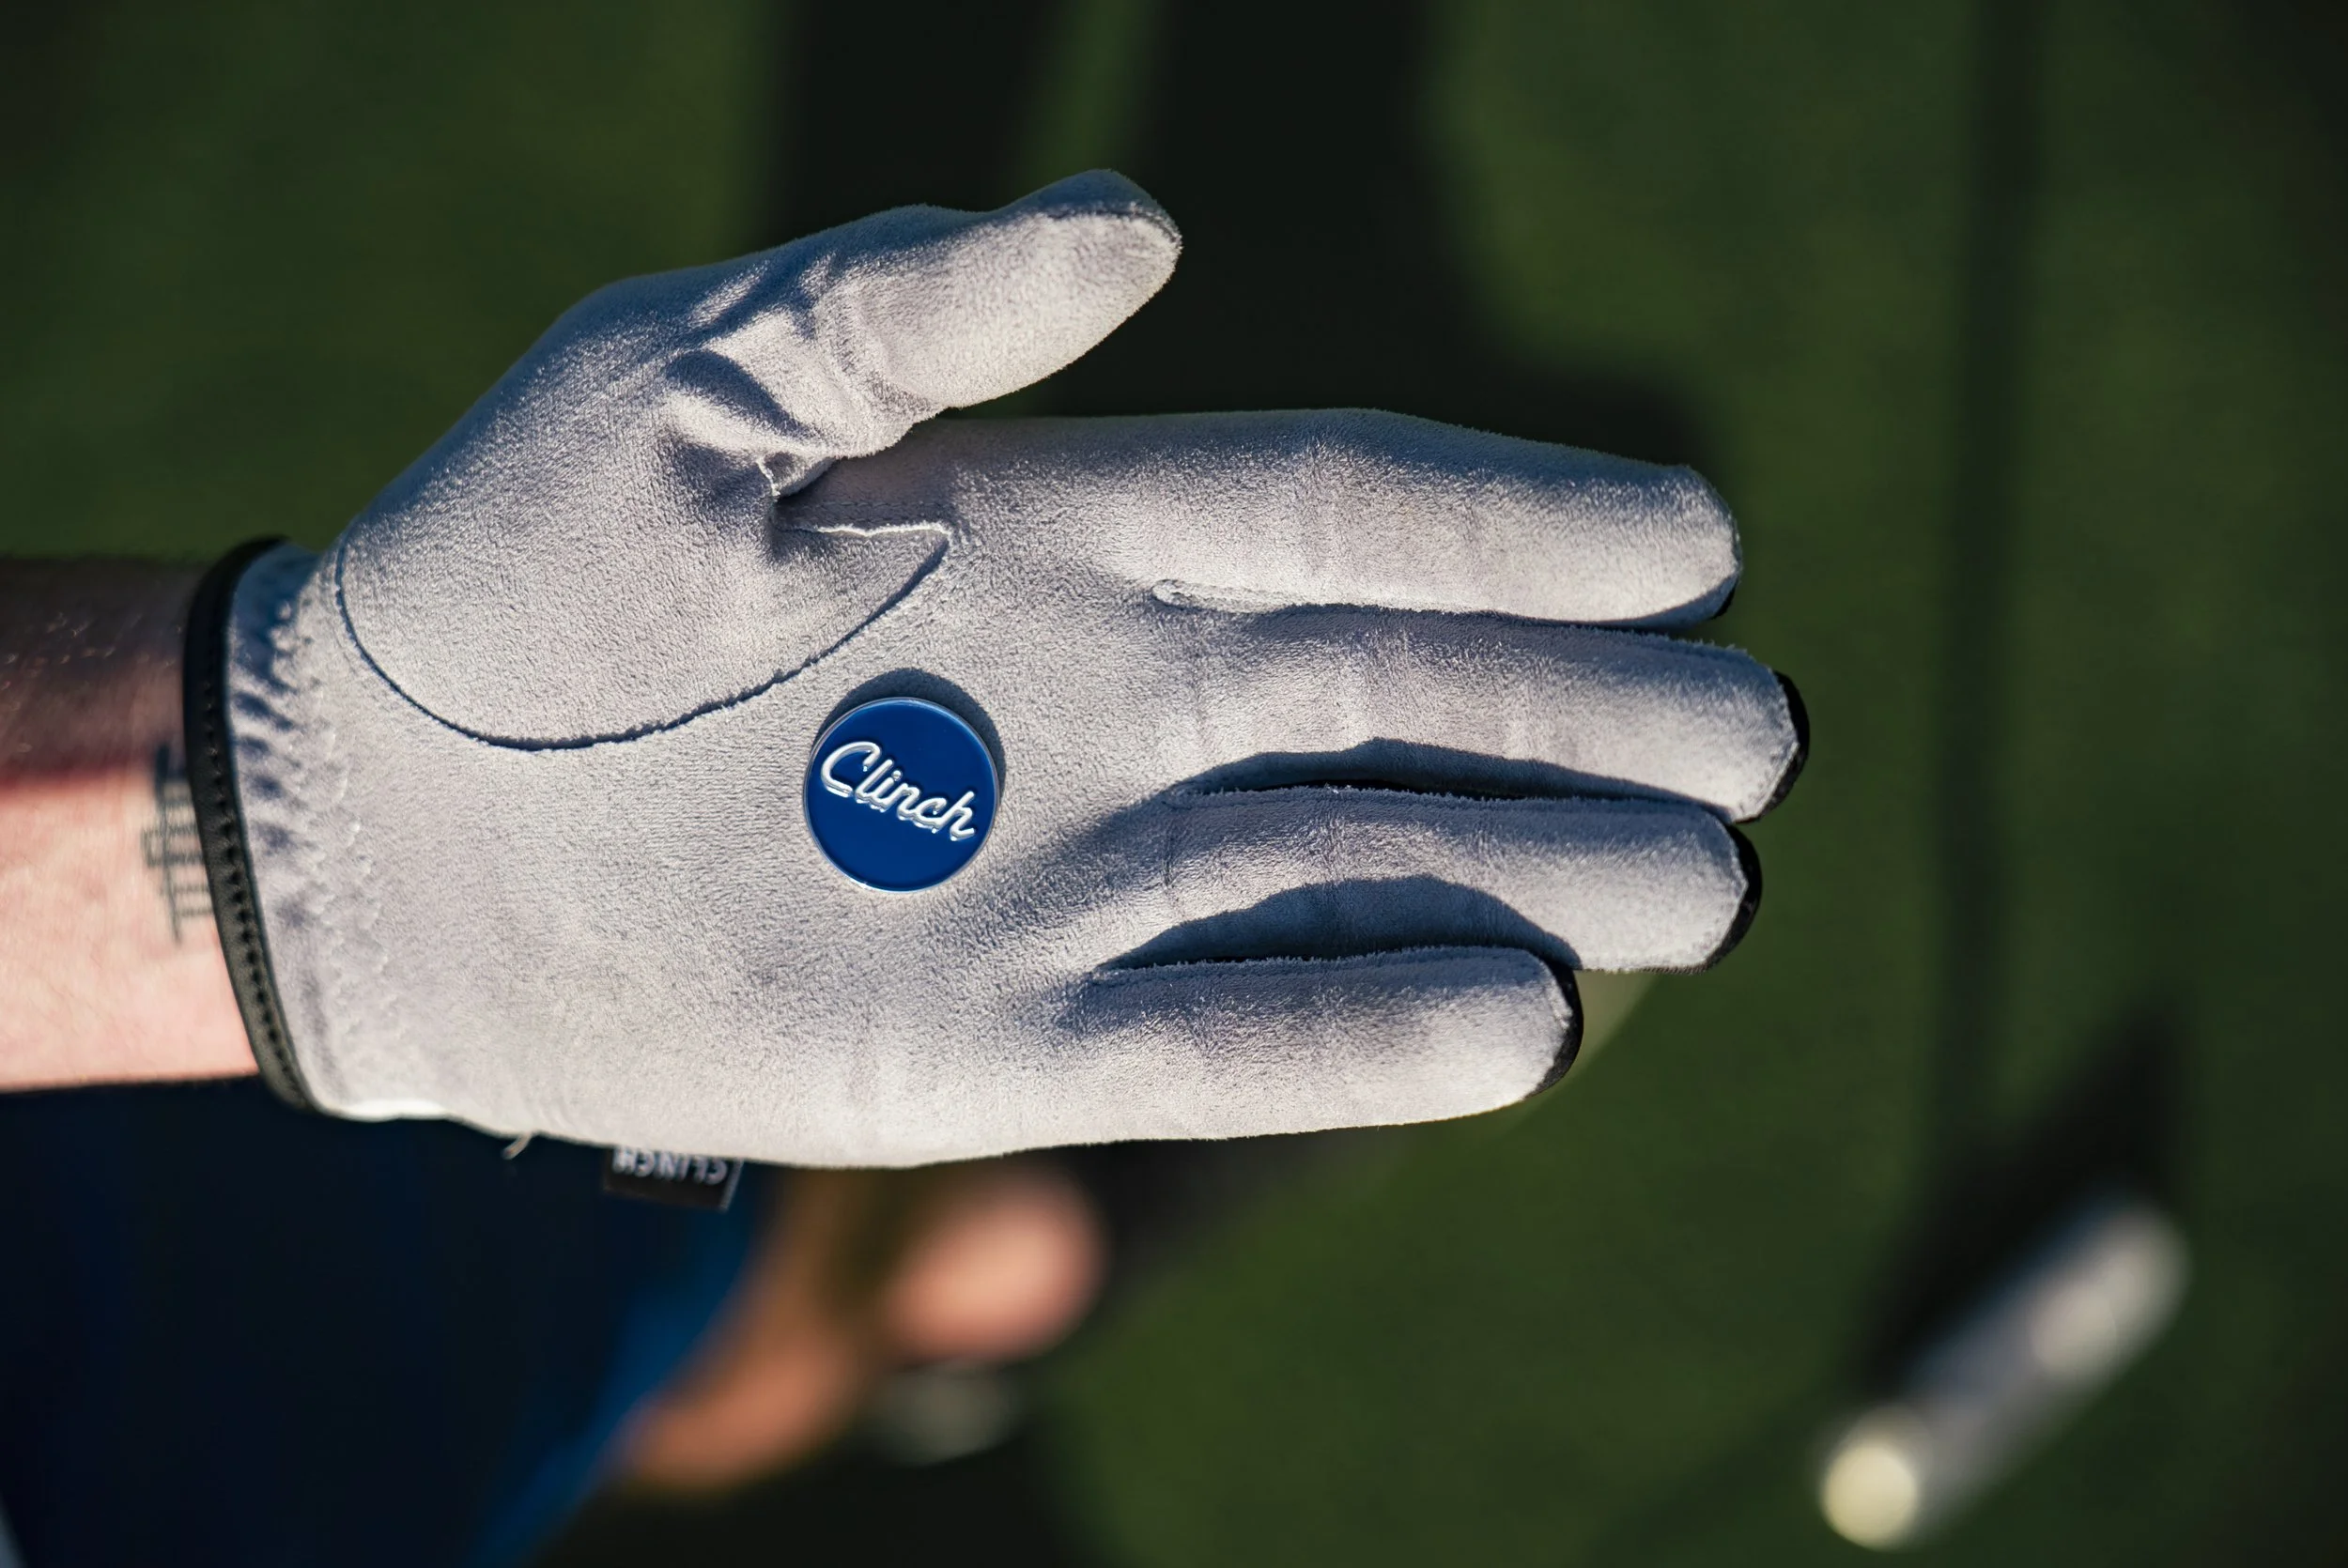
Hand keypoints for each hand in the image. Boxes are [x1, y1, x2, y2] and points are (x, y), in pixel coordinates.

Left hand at [197, 171, 1804, 1163]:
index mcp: (1055, 536)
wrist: (370, 823)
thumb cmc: (503, 570)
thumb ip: (912, 303)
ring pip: (1353, 879)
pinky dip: (1366, 1036)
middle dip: (1588, 720)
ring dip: (1537, 881)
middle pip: (1399, 710)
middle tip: (1765, 737)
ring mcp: (1064, 885)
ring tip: (1710, 892)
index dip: (1519, 528)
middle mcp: (1103, 712)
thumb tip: (1141, 225)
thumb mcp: (690, 376)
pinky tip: (1524, 1025)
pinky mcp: (995, 1044)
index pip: (1335, 518)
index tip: (1697, 537)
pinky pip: (1220, 1039)